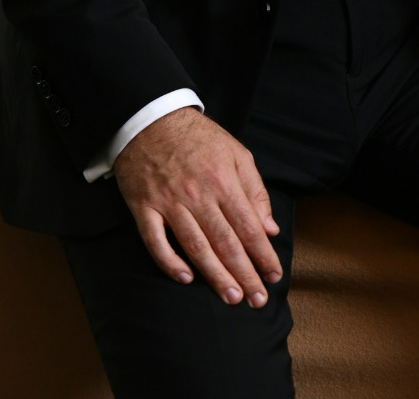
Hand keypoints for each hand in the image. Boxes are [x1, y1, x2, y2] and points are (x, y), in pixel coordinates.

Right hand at [113, 107, 282, 307]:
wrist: (151, 118)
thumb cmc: (198, 137)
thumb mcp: (235, 152)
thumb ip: (255, 190)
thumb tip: (269, 227)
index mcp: (223, 180)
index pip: (248, 226)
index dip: (263, 254)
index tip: (274, 276)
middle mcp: (198, 194)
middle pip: (225, 242)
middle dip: (244, 274)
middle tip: (257, 300)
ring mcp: (169, 202)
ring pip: (195, 246)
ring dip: (215, 275)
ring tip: (231, 297)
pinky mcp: (144, 207)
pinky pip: (155, 240)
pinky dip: (169, 261)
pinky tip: (185, 278)